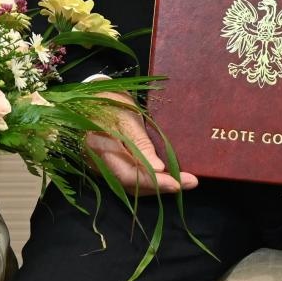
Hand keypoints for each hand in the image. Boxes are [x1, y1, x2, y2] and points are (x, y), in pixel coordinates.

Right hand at [83, 92, 198, 194]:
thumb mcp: (127, 117)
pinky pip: (129, 177)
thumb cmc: (110, 101)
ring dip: (157, 185)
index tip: (179, 183)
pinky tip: (164, 175)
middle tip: (190, 182)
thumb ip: (140, 144)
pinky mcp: (108, 164)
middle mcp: (99, 164)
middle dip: (161, 186)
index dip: (155, 183)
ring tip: (182, 181)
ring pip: (131, 184)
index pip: (130, 175)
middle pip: (132, 185)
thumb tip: (158, 169)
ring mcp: (102, 166)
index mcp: (101, 149)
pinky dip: (147, 179)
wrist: (91, 94)